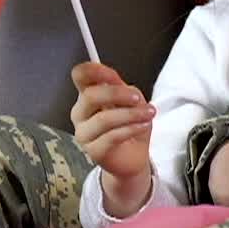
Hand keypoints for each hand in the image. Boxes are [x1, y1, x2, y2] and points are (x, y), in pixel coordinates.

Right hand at [70, 61, 153, 214]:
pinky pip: (112, 137)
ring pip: (104, 119)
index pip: (80, 76)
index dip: (94, 71)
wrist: (133, 157)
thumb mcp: (131, 100)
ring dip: (131, 114)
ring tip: (148, 114)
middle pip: (90, 96)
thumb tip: (115, 80)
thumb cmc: (130, 125)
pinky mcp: (94, 151)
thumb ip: (121, 87)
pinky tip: (143, 126)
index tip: (112, 75)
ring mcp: (84, 134)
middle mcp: (80, 113)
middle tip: (138, 98)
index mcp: (87, 95)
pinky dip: (131, 129)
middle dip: (118, 94)